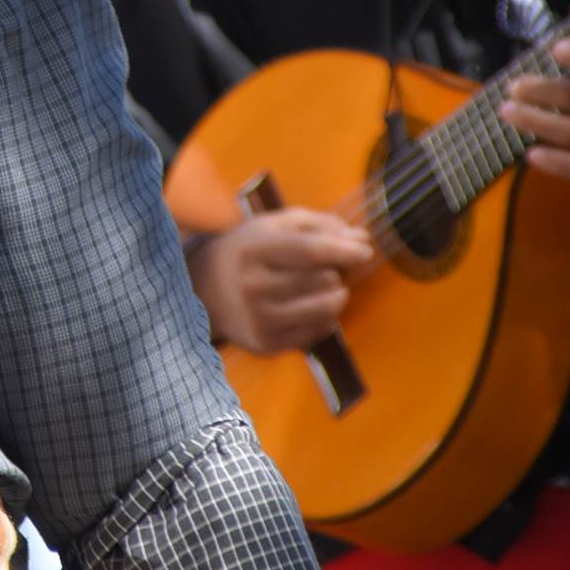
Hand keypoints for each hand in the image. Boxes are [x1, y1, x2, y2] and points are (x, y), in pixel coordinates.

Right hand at [189, 211, 373, 355]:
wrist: (204, 288)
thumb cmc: (249, 250)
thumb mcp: (275, 225)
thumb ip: (319, 225)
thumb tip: (362, 239)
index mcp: (254, 250)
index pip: (309, 250)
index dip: (343, 249)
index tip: (365, 250)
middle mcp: (253, 286)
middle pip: (323, 279)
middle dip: (337, 271)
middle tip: (330, 267)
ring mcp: (259, 318)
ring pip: (325, 308)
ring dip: (337, 294)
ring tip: (327, 287)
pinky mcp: (266, 344)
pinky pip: (319, 331)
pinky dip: (326, 317)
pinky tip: (312, 306)